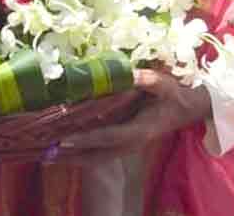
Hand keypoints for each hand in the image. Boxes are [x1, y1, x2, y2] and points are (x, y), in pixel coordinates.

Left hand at [57, 70, 207, 165]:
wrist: (186, 110)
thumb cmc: (173, 95)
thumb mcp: (164, 84)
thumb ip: (148, 80)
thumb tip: (131, 73)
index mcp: (140, 130)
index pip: (109, 137)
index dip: (88, 139)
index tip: (66, 139)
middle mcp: (131, 144)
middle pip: (98, 156)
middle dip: (73, 155)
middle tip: (47, 152)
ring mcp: (128, 148)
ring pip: (98, 159)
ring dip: (75, 158)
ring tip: (49, 156)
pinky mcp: (125, 146)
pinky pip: (101, 155)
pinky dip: (83, 155)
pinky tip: (67, 152)